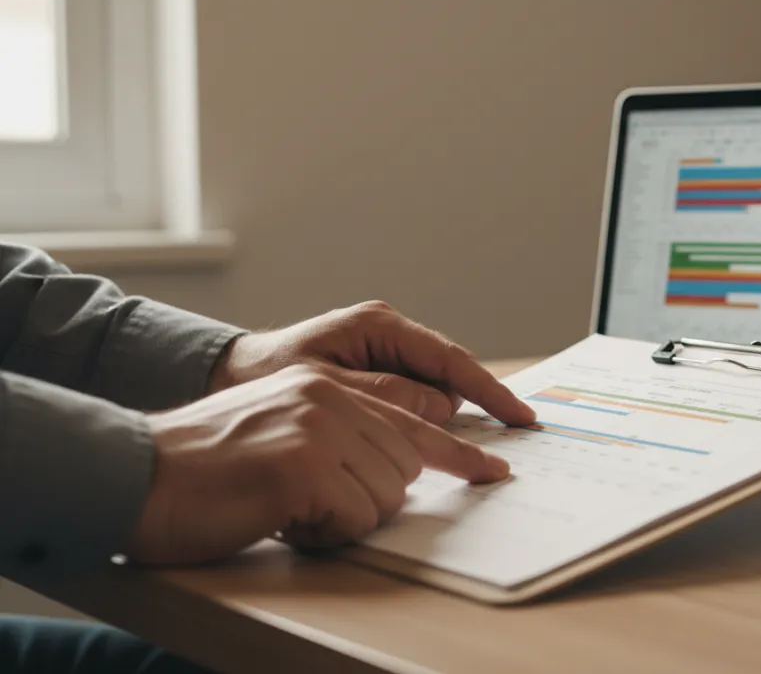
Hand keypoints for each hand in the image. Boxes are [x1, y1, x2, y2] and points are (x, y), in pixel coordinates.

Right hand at [127, 365, 509, 564]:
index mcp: (327, 382)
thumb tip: (401, 465)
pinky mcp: (306, 464)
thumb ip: (341, 433)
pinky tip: (281, 517)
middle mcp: (330, 394)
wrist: (139, 476)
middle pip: (408, 463)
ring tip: (288, 506)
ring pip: (388, 495)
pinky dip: (325, 533)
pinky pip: (358, 519)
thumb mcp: (283, 430)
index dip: (459, 450)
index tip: (494, 468)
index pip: (414, 417)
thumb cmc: (207, 469)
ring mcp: (321, 425)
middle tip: (313, 502)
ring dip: (345, 517)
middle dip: (373, 497)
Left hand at [208, 300, 534, 426]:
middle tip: (425, 449)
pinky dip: (407, 424)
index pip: (450, 360)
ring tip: (383, 443)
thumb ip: (382, 395)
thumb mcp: (323, 388)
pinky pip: (408, 401)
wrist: (225, 376)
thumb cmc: (264, 379)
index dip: (488, 391)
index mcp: (377, 326)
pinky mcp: (375, 372)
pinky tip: (383, 440)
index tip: (520, 418)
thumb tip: (437, 406)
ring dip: (420, 424)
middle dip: (446, 416)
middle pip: (444, 381)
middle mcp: (387, 334)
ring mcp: (382, 353)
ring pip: (428, 396)